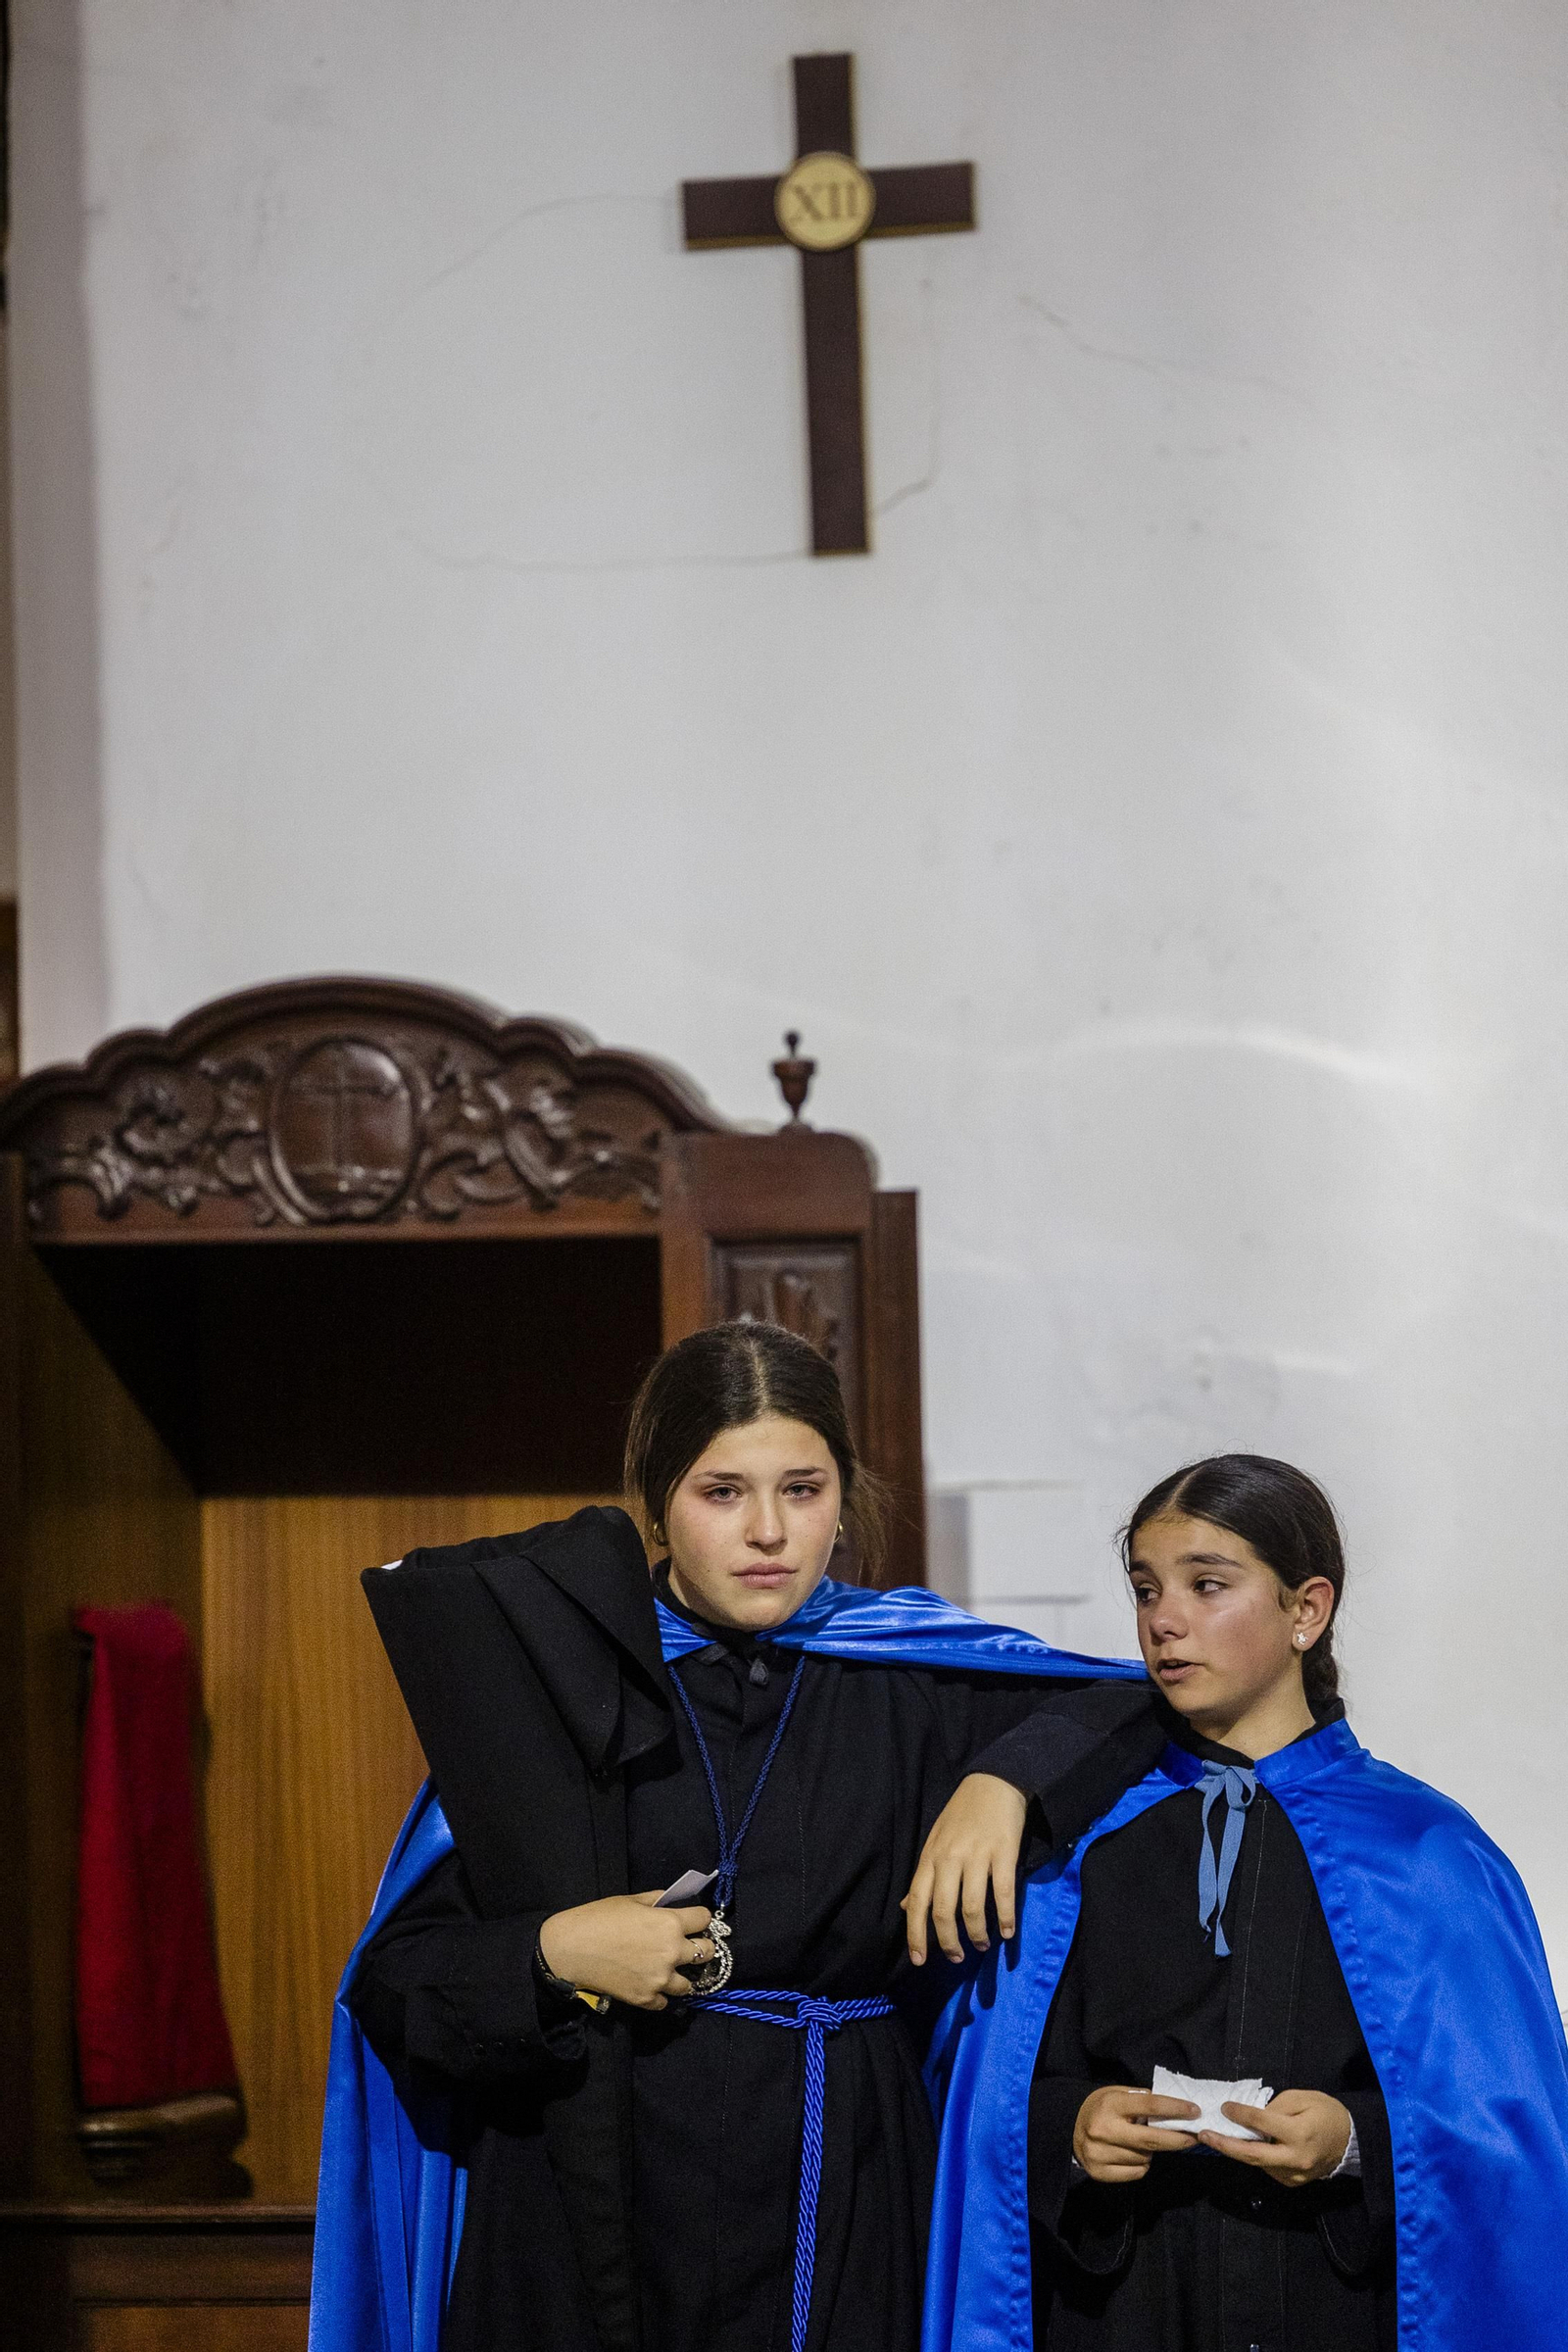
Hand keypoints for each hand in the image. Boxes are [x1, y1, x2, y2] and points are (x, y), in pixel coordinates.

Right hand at [538, 1892, 713, 2011]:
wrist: (571, 1949)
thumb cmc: (599, 1918)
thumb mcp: (631, 1900)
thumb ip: (657, 1901)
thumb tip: (672, 1902)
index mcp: (670, 1923)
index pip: (705, 1919)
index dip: (700, 1917)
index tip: (694, 1919)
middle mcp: (672, 1952)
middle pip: (707, 1952)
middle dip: (701, 1946)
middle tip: (688, 1946)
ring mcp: (661, 1979)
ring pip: (689, 1984)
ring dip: (681, 1976)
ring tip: (668, 1970)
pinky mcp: (646, 1999)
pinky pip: (664, 2002)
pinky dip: (659, 1995)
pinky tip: (649, 1984)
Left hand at [903, 1774, 1029, 1963]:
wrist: (994, 1782)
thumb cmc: (962, 1814)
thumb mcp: (936, 1841)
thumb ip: (924, 1875)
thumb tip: (906, 1905)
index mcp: (931, 1857)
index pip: (917, 1901)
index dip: (916, 1934)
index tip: (919, 1961)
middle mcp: (950, 1858)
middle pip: (943, 1910)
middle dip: (948, 1942)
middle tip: (956, 1957)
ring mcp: (977, 1855)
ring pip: (972, 1907)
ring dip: (977, 1933)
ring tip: (982, 1945)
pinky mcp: (1003, 1852)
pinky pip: (1004, 1893)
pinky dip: (1006, 1917)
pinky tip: (1008, 1931)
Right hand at [1073, 2086, 1200, 2181]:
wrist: (1070, 2126)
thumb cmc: (1102, 2107)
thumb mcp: (1118, 2094)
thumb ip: (1143, 2101)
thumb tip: (1175, 2111)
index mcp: (1111, 2104)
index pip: (1150, 2106)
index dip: (1175, 2108)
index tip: (1194, 2111)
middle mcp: (1104, 2129)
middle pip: (1152, 2140)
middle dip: (1177, 2140)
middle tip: (1194, 2137)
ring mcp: (1100, 2153)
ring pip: (1145, 2158)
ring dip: (1153, 2151)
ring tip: (1143, 2141)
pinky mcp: (1100, 2172)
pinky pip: (1136, 2173)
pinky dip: (1142, 2165)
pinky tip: (1133, 2154)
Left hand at [1203, 2090, 1352, 2185]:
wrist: (1351, 2141)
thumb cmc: (1326, 2113)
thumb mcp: (1303, 2098)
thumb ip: (1276, 2107)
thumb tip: (1252, 2115)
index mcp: (1299, 2133)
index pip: (1262, 2123)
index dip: (1240, 2114)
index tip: (1225, 2107)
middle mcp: (1295, 2158)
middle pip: (1252, 2155)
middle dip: (1225, 2145)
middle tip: (1203, 2135)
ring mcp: (1294, 2175)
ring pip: (1259, 2164)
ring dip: (1238, 2151)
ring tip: (1218, 2137)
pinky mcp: (1293, 2182)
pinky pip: (1269, 2169)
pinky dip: (1256, 2157)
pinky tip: (1246, 2146)